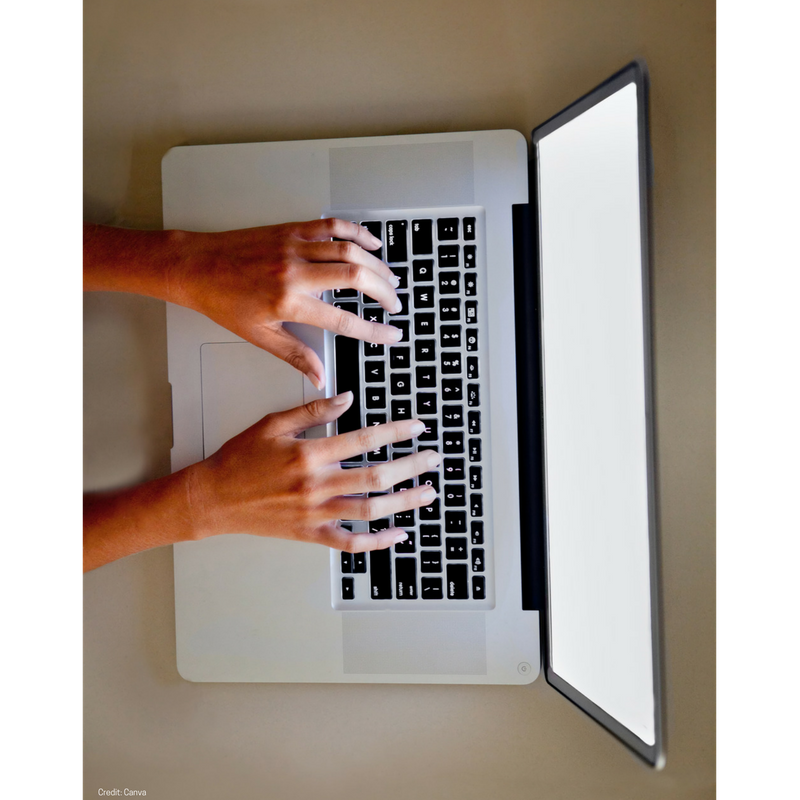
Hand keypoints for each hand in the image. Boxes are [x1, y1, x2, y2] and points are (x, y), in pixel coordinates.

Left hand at [168, 218, 402, 388]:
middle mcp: (295, 272)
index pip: (343, 320)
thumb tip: (320, 376)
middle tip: (396, 304)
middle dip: (383, 292)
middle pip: (355, 277)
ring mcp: (294, 247)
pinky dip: (356, 232)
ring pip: (349, 250)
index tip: (392, 335)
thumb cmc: (223, 302)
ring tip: (391, 278)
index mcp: (289, 303)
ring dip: (376, 264)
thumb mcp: (260, 336)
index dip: (373, 330)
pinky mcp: (291, 230)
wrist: (196, 267)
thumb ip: (296, 355)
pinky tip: (370, 243)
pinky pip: (332, 226)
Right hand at [184, 392, 439, 551]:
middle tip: (433, 458)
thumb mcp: (272, 424)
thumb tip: (346, 398)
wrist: (213, 498)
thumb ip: (312, 410)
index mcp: (308, 455)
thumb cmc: (239, 460)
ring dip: (405, 502)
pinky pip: (351, 542)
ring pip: (371, 510)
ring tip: (428, 493)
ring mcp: (315, 514)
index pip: (364, 440)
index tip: (416, 427)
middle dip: (411, 466)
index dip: (396, 432)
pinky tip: (398, 534)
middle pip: (376, 476)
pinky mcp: (311, 534)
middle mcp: (316, 486)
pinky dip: (377, 541)